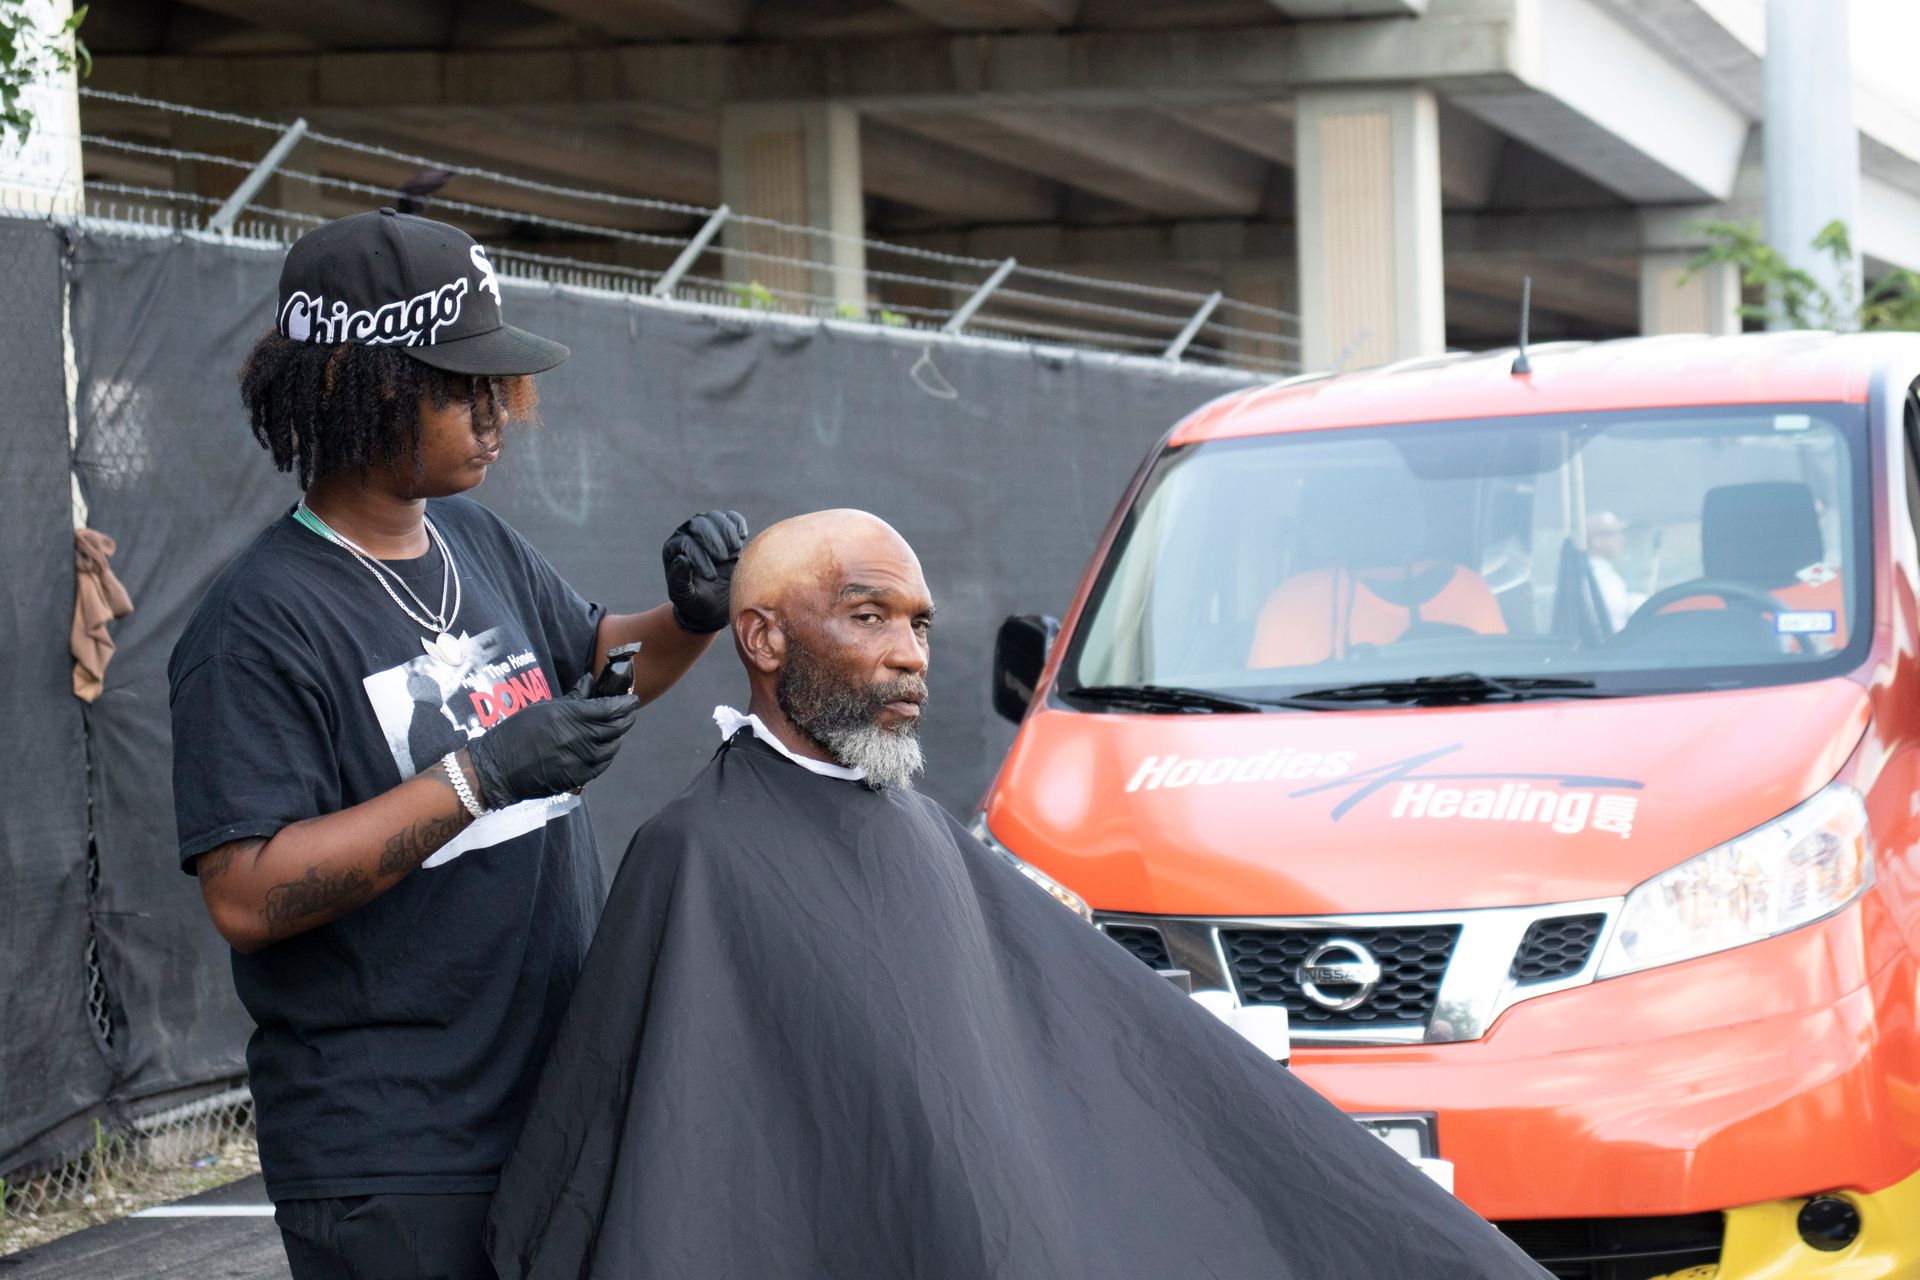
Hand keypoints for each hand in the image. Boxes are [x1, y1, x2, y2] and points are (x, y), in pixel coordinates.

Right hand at [465, 692, 639, 808]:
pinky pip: (601, 765)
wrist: (498, 767)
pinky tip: (607, 748)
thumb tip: (591, 682)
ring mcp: (577, 760)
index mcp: (567, 716)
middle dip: (626, 718)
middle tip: (629, 712)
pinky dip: (608, 755)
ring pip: (611, 747)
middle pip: (615, 728)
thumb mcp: (543, 708)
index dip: (624, 704)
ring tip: (618, 729)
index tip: (631, 699)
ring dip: (618, 737)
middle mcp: (576, 738)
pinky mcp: (576, 777)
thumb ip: (572, 698)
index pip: (609, 709)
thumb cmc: (516, 733)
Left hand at [663, 510, 748, 633]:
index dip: (699, 557)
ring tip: (735, 550)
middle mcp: (688, 535)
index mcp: (673, 550)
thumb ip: (679, 580)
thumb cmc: (697, 603)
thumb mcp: (685, 597)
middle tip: (723, 558)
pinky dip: (738, 524)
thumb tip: (682, 559)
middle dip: (713, 539)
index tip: (712, 576)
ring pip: (715, 517)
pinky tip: (743, 537)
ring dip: (726, 530)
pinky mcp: (725, 531)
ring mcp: (707, 531)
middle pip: (699, 524)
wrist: (716, 606)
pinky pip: (732, 518)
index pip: (686, 542)